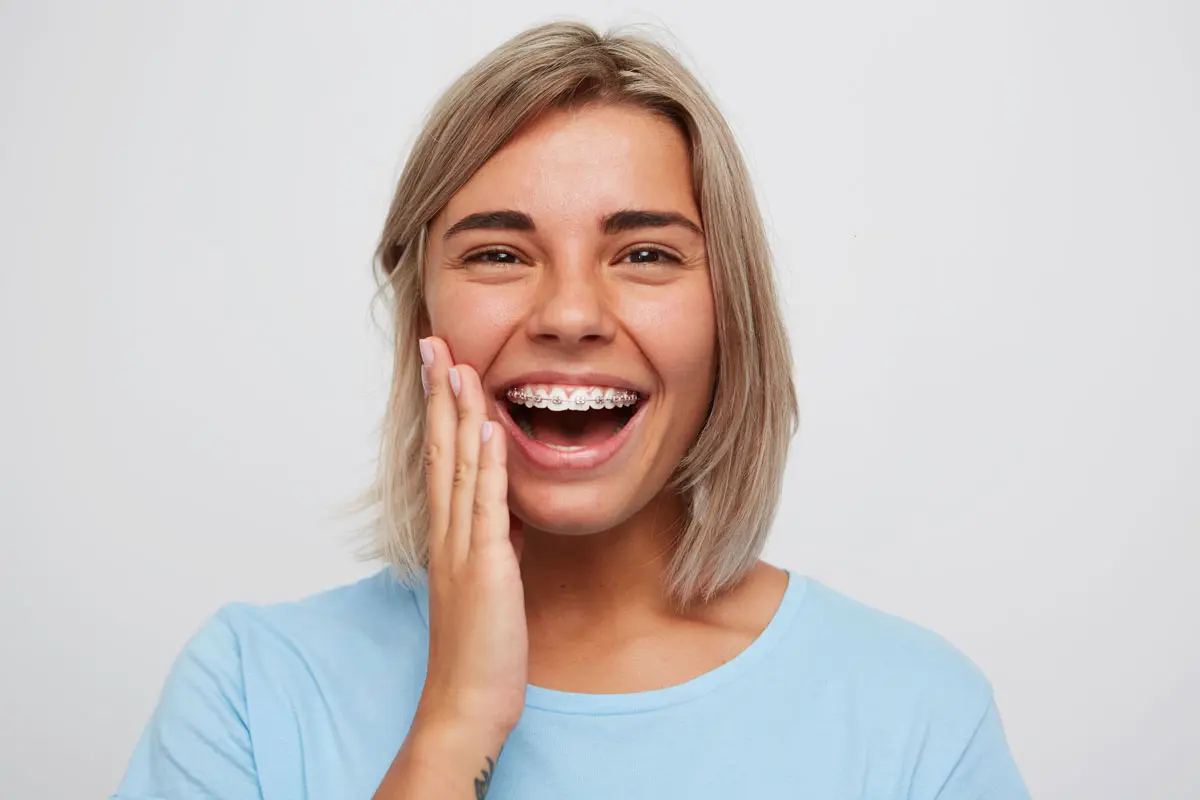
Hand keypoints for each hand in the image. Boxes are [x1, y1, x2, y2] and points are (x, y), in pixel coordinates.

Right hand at [414, 336, 527, 738]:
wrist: (468, 702)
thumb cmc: (479, 649)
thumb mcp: (488, 582)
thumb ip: (491, 542)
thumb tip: (504, 512)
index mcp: (448, 536)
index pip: (440, 459)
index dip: (440, 411)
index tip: (440, 368)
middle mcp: (448, 534)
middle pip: (440, 451)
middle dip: (439, 395)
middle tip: (434, 343)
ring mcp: (462, 548)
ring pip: (457, 468)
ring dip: (459, 414)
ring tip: (458, 364)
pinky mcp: (485, 568)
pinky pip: (486, 506)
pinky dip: (487, 465)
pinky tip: (489, 427)